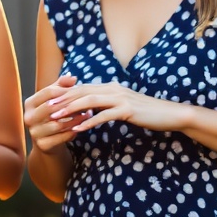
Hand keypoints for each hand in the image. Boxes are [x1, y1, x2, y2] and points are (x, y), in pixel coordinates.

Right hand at [24, 74, 81, 152]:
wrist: (48, 143)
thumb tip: (72, 77)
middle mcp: (28, 117)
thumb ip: (61, 86)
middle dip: (70, 105)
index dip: (65, 90)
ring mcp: (34, 132)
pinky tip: (81, 126)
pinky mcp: (42, 145)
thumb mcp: (55, 99)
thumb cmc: (53, 117)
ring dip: (76, 119)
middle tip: (86, 103)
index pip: (47, 92)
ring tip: (88, 115)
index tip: (79, 90)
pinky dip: (74, 131)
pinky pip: (62, 136)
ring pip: (58, 124)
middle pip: (51, 107)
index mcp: (29, 103)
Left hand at [51, 81, 195, 133]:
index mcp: (111, 87)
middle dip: (62, 98)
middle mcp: (113, 89)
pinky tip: (78, 128)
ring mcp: (120, 98)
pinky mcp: (127, 110)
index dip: (65, 93)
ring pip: (90, 101)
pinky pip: (104, 115)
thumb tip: (92, 108)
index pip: (83, 88)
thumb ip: (108, 104)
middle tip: (46, 106)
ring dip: (71, 108)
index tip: (49, 99)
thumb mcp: (124, 105)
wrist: (170, 114)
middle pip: (82, 91)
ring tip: (56, 116)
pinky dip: (89, 121)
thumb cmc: (146, 112)